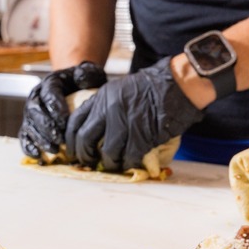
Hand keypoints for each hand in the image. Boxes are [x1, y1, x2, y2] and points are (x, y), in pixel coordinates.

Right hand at [19, 61, 106, 159]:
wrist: (75, 88)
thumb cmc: (83, 83)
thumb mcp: (89, 74)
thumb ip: (86, 74)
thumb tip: (81, 79)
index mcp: (49, 84)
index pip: (48, 94)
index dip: (55, 108)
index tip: (66, 120)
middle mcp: (36, 98)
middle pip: (35, 112)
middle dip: (46, 127)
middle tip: (60, 139)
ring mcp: (32, 114)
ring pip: (29, 126)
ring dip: (40, 139)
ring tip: (54, 149)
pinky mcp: (31, 127)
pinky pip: (25, 138)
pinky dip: (29, 147)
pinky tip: (38, 156)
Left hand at [65, 57, 203, 171]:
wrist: (178, 84)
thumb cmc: (150, 88)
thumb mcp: (118, 91)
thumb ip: (103, 108)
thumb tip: (93, 131)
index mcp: (101, 98)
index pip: (74, 122)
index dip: (70, 140)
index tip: (71, 151)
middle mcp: (109, 109)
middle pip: (85, 139)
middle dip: (84, 156)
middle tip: (88, 163)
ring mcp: (126, 122)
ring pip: (107, 152)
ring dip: (108, 163)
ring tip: (111, 165)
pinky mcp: (143, 134)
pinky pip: (129, 156)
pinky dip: (128, 163)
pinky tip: (129, 163)